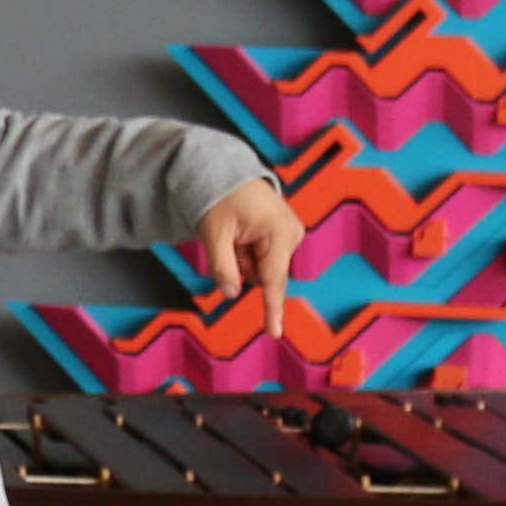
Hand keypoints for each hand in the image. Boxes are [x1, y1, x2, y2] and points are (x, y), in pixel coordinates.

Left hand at [188, 177, 306, 343]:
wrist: (228, 173)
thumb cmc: (221, 198)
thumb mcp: (214, 234)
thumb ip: (223, 267)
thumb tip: (231, 294)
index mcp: (279, 232)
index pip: (273, 279)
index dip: (271, 308)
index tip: (274, 333)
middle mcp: (292, 234)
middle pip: (264, 275)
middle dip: (242, 265)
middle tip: (229, 239)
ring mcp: (290, 234)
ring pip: (261, 269)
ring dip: (243, 259)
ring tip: (235, 234)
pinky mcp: (285, 236)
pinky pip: (263, 259)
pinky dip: (247, 253)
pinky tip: (242, 234)